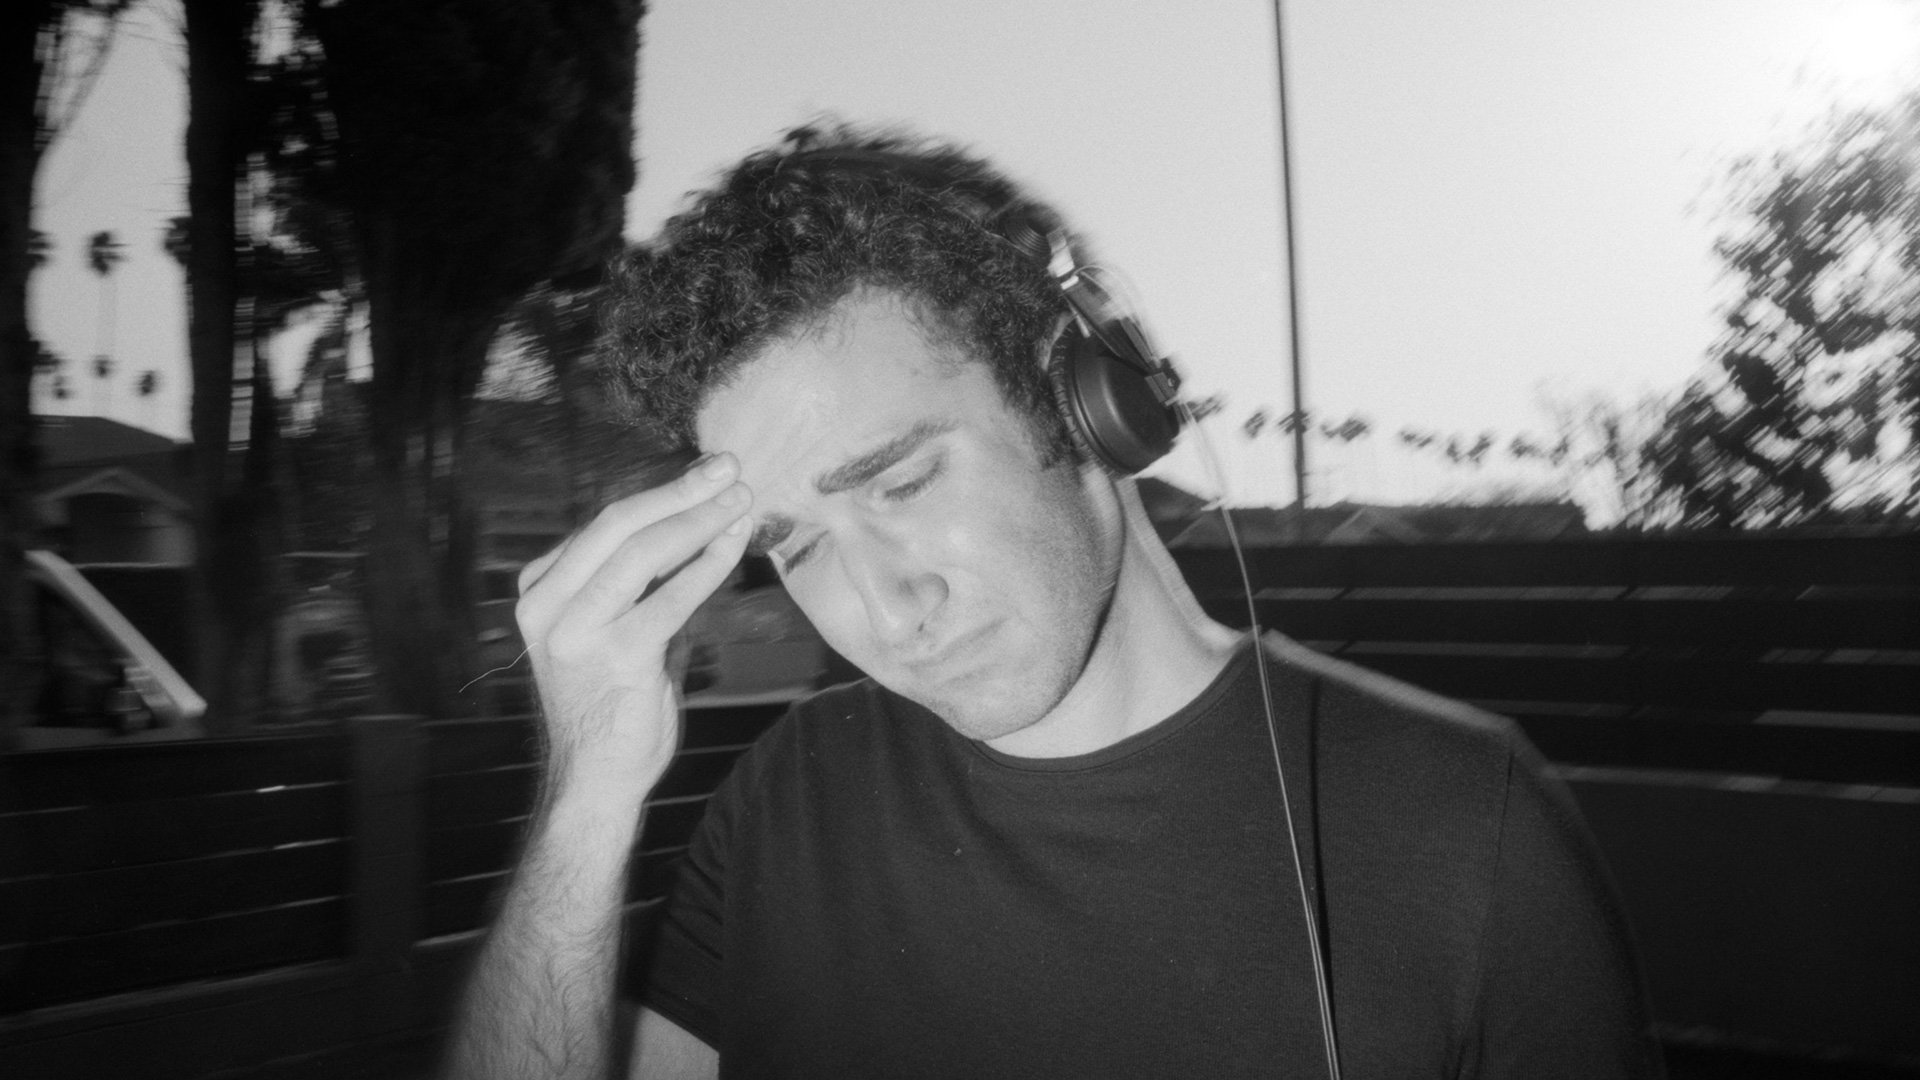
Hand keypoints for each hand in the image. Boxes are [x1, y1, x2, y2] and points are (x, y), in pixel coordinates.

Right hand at [514, 453, 752, 795]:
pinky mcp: (616, 659)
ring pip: (641, 554)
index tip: (705, 472)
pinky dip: (706, 567)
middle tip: (729, 469)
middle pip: (617, 526)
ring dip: (698, 521)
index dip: (660, 492)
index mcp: (538, 590)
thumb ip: (636, 576)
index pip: (603, 524)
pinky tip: (733, 547)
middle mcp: (546, 607)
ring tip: (740, 502)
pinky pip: (669, 599)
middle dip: (680, 492)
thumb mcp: (608, 624)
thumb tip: (691, 513)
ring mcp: (575, 634)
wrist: (596, 776)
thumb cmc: (611, 696)